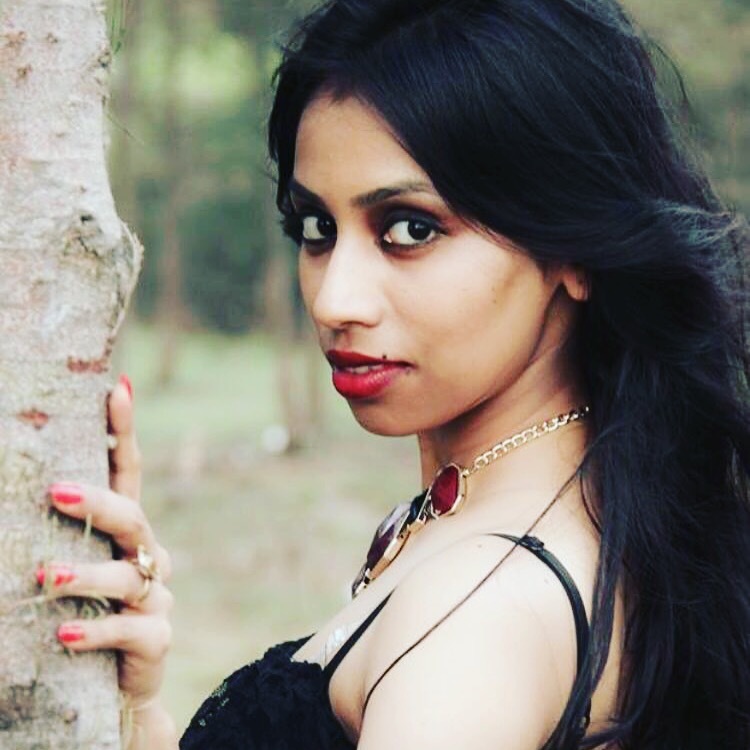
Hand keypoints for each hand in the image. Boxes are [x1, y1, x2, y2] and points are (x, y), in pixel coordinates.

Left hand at [37, 375, 175, 744]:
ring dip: (86, 574)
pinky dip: (96, 629)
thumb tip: (23, 490)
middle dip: (98, 503)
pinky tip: (63, 632)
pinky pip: (131, 629)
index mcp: (127, 531)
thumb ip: (53, 538)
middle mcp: (148, 555)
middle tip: (55, 493)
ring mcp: (156, 597)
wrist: (115, 689)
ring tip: (46, 577)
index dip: (125, 431)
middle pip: (133, 518)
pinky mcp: (157, 639)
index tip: (116, 389)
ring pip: (128, 575)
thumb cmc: (83, 616)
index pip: (130, 472)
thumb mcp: (72, 570)